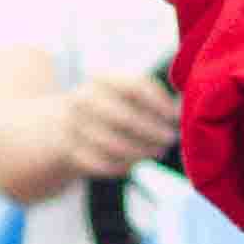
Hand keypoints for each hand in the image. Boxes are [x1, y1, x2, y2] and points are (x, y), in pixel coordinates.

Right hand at [56, 69, 181, 181]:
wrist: (64, 124)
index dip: (159, 103)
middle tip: (169, 139)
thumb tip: (180, 112)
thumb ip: (152, 98)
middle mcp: (83, 98)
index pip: (135, 87)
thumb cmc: (110, 108)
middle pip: (123, 117)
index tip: (174, 116)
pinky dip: (121, 164)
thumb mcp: (124, 93)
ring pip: (111, 143)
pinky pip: (100, 162)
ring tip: (157, 152)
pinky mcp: (69, 150)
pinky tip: (134, 163)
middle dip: (151, 131)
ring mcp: (73, 125)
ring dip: (140, 151)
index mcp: (102, 79)